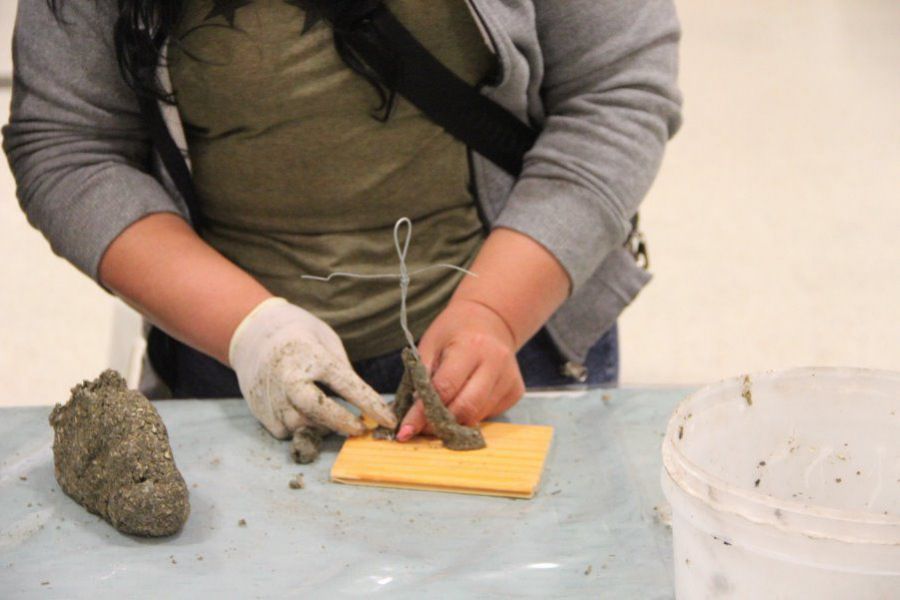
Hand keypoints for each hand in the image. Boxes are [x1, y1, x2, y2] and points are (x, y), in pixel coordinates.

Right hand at [229, 298, 396, 438]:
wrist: (253, 334)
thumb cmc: (300, 336)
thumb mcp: (327, 341)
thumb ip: (341, 370)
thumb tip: (360, 403)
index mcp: (312, 357)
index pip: (348, 386)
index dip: (371, 405)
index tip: (390, 420)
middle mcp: (289, 378)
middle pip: (318, 410)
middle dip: (343, 423)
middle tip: (360, 429)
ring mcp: (271, 396)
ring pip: (302, 426)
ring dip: (321, 426)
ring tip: (329, 414)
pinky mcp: (260, 411)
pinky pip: (285, 431)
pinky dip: (299, 427)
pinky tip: (303, 413)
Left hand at [396, 298, 524, 440]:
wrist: (491, 321)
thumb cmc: (455, 330)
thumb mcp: (430, 343)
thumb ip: (421, 376)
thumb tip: (412, 415)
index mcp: (471, 346)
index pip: (445, 388)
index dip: (422, 413)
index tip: (405, 430)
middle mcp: (495, 363)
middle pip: (466, 408)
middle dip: (439, 424)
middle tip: (420, 428)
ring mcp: (509, 379)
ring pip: (477, 416)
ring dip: (453, 422)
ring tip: (438, 414)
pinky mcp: (516, 391)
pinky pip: (488, 414)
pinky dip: (470, 415)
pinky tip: (462, 400)